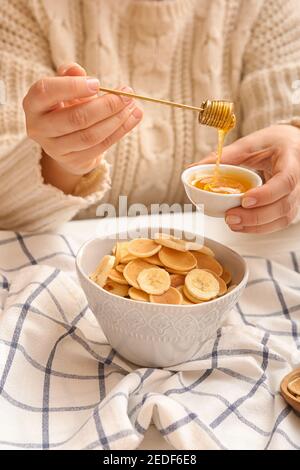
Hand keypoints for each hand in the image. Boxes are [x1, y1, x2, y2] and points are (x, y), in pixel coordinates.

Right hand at [23, 63, 142, 175]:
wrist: (64, 139)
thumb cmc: (64, 105)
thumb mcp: (64, 88)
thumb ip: (69, 75)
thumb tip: (77, 70)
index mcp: (33, 104)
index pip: (46, 92)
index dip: (72, 87)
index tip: (97, 83)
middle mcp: (39, 128)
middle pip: (76, 118)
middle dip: (106, 106)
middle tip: (127, 95)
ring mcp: (54, 148)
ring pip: (90, 136)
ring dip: (116, 120)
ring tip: (133, 107)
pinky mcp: (72, 160)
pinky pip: (100, 147)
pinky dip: (119, 132)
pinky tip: (132, 118)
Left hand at [197, 125, 299, 233]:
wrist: (293, 145)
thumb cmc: (273, 143)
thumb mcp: (250, 144)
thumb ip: (225, 156)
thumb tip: (193, 168)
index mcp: (291, 160)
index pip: (286, 180)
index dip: (267, 194)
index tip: (245, 199)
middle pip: (284, 205)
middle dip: (256, 216)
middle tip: (230, 216)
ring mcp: (297, 196)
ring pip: (283, 218)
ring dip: (256, 226)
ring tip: (232, 223)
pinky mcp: (290, 206)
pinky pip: (279, 222)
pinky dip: (260, 227)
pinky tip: (242, 225)